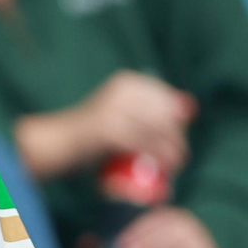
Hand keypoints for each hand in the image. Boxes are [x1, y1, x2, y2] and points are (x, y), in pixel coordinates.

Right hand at [79, 70, 197, 174]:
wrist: (57, 141)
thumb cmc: (91, 132)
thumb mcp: (122, 113)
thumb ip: (151, 109)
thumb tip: (190, 105)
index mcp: (126, 82)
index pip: (165, 98)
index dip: (177, 117)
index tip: (179, 134)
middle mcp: (121, 91)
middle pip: (164, 112)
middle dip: (177, 134)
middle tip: (182, 153)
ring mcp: (114, 110)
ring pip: (158, 128)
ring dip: (174, 147)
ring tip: (178, 162)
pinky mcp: (109, 130)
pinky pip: (145, 142)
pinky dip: (160, 154)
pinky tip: (167, 165)